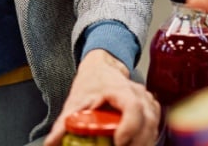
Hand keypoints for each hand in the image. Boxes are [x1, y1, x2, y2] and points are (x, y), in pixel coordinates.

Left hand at [43, 49, 159, 145]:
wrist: (101, 69)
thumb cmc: (91, 83)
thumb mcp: (75, 102)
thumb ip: (64, 123)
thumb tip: (51, 143)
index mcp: (119, 89)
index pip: (133, 106)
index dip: (130, 126)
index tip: (119, 142)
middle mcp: (137, 93)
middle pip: (148, 120)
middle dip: (138, 142)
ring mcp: (147, 99)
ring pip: (154, 124)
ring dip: (144, 141)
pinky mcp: (151, 107)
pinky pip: (155, 125)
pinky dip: (148, 138)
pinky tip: (136, 145)